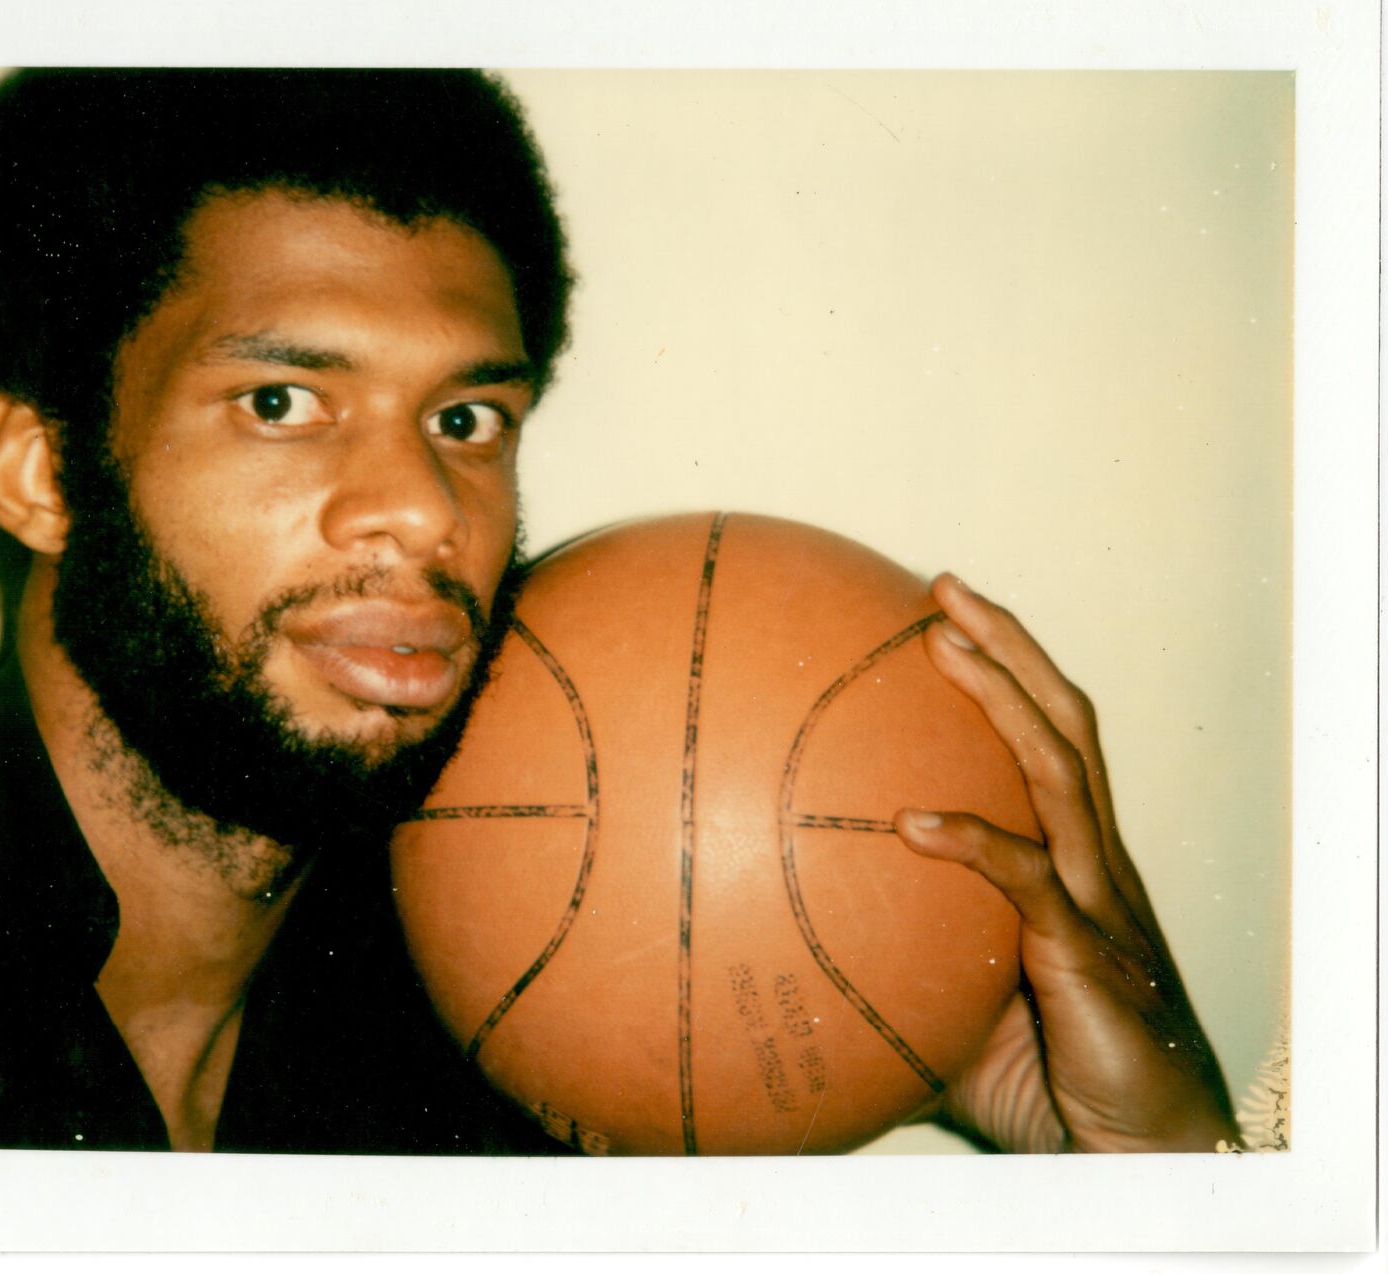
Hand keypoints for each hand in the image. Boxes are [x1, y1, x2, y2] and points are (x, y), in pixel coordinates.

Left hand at [894, 574, 1239, 1152]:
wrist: (1134, 1151)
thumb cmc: (1047, 1071)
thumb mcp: (955, 998)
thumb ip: (898, 955)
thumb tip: (789, 935)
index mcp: (1070, 859)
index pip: (1047, 738)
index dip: (1007, 671)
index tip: (942, 614)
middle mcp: (1092, 862)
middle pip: (1063, 723)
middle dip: (1010, 647)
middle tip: (945, 590)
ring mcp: (1097, 901)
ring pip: (1062, 772)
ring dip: (1006, 700)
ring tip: (945, 645)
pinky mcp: (1089, 957)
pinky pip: (1030, 884)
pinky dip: (976, 845)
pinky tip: (912, 825)